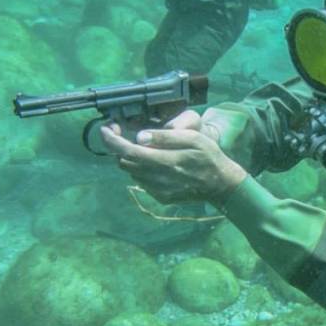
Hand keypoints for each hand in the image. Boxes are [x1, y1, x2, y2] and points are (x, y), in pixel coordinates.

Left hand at [100, 111, 246, 206]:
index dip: (112, 140)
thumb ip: (166, 137)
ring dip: (132, 159)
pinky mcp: (161, 197)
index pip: (128, 151)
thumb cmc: (208, 156)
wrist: (220, 184)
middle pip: (125, 162)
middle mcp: (158, 178)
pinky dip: (142, 170)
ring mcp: (158, 190)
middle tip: (123, 135)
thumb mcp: (193, 138)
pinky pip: (142, 181)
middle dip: (120, 148)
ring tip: (144, 149)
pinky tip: (155, 164)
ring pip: (131, 172)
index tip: (106, 129)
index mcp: (165, 161)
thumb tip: (140, 137)